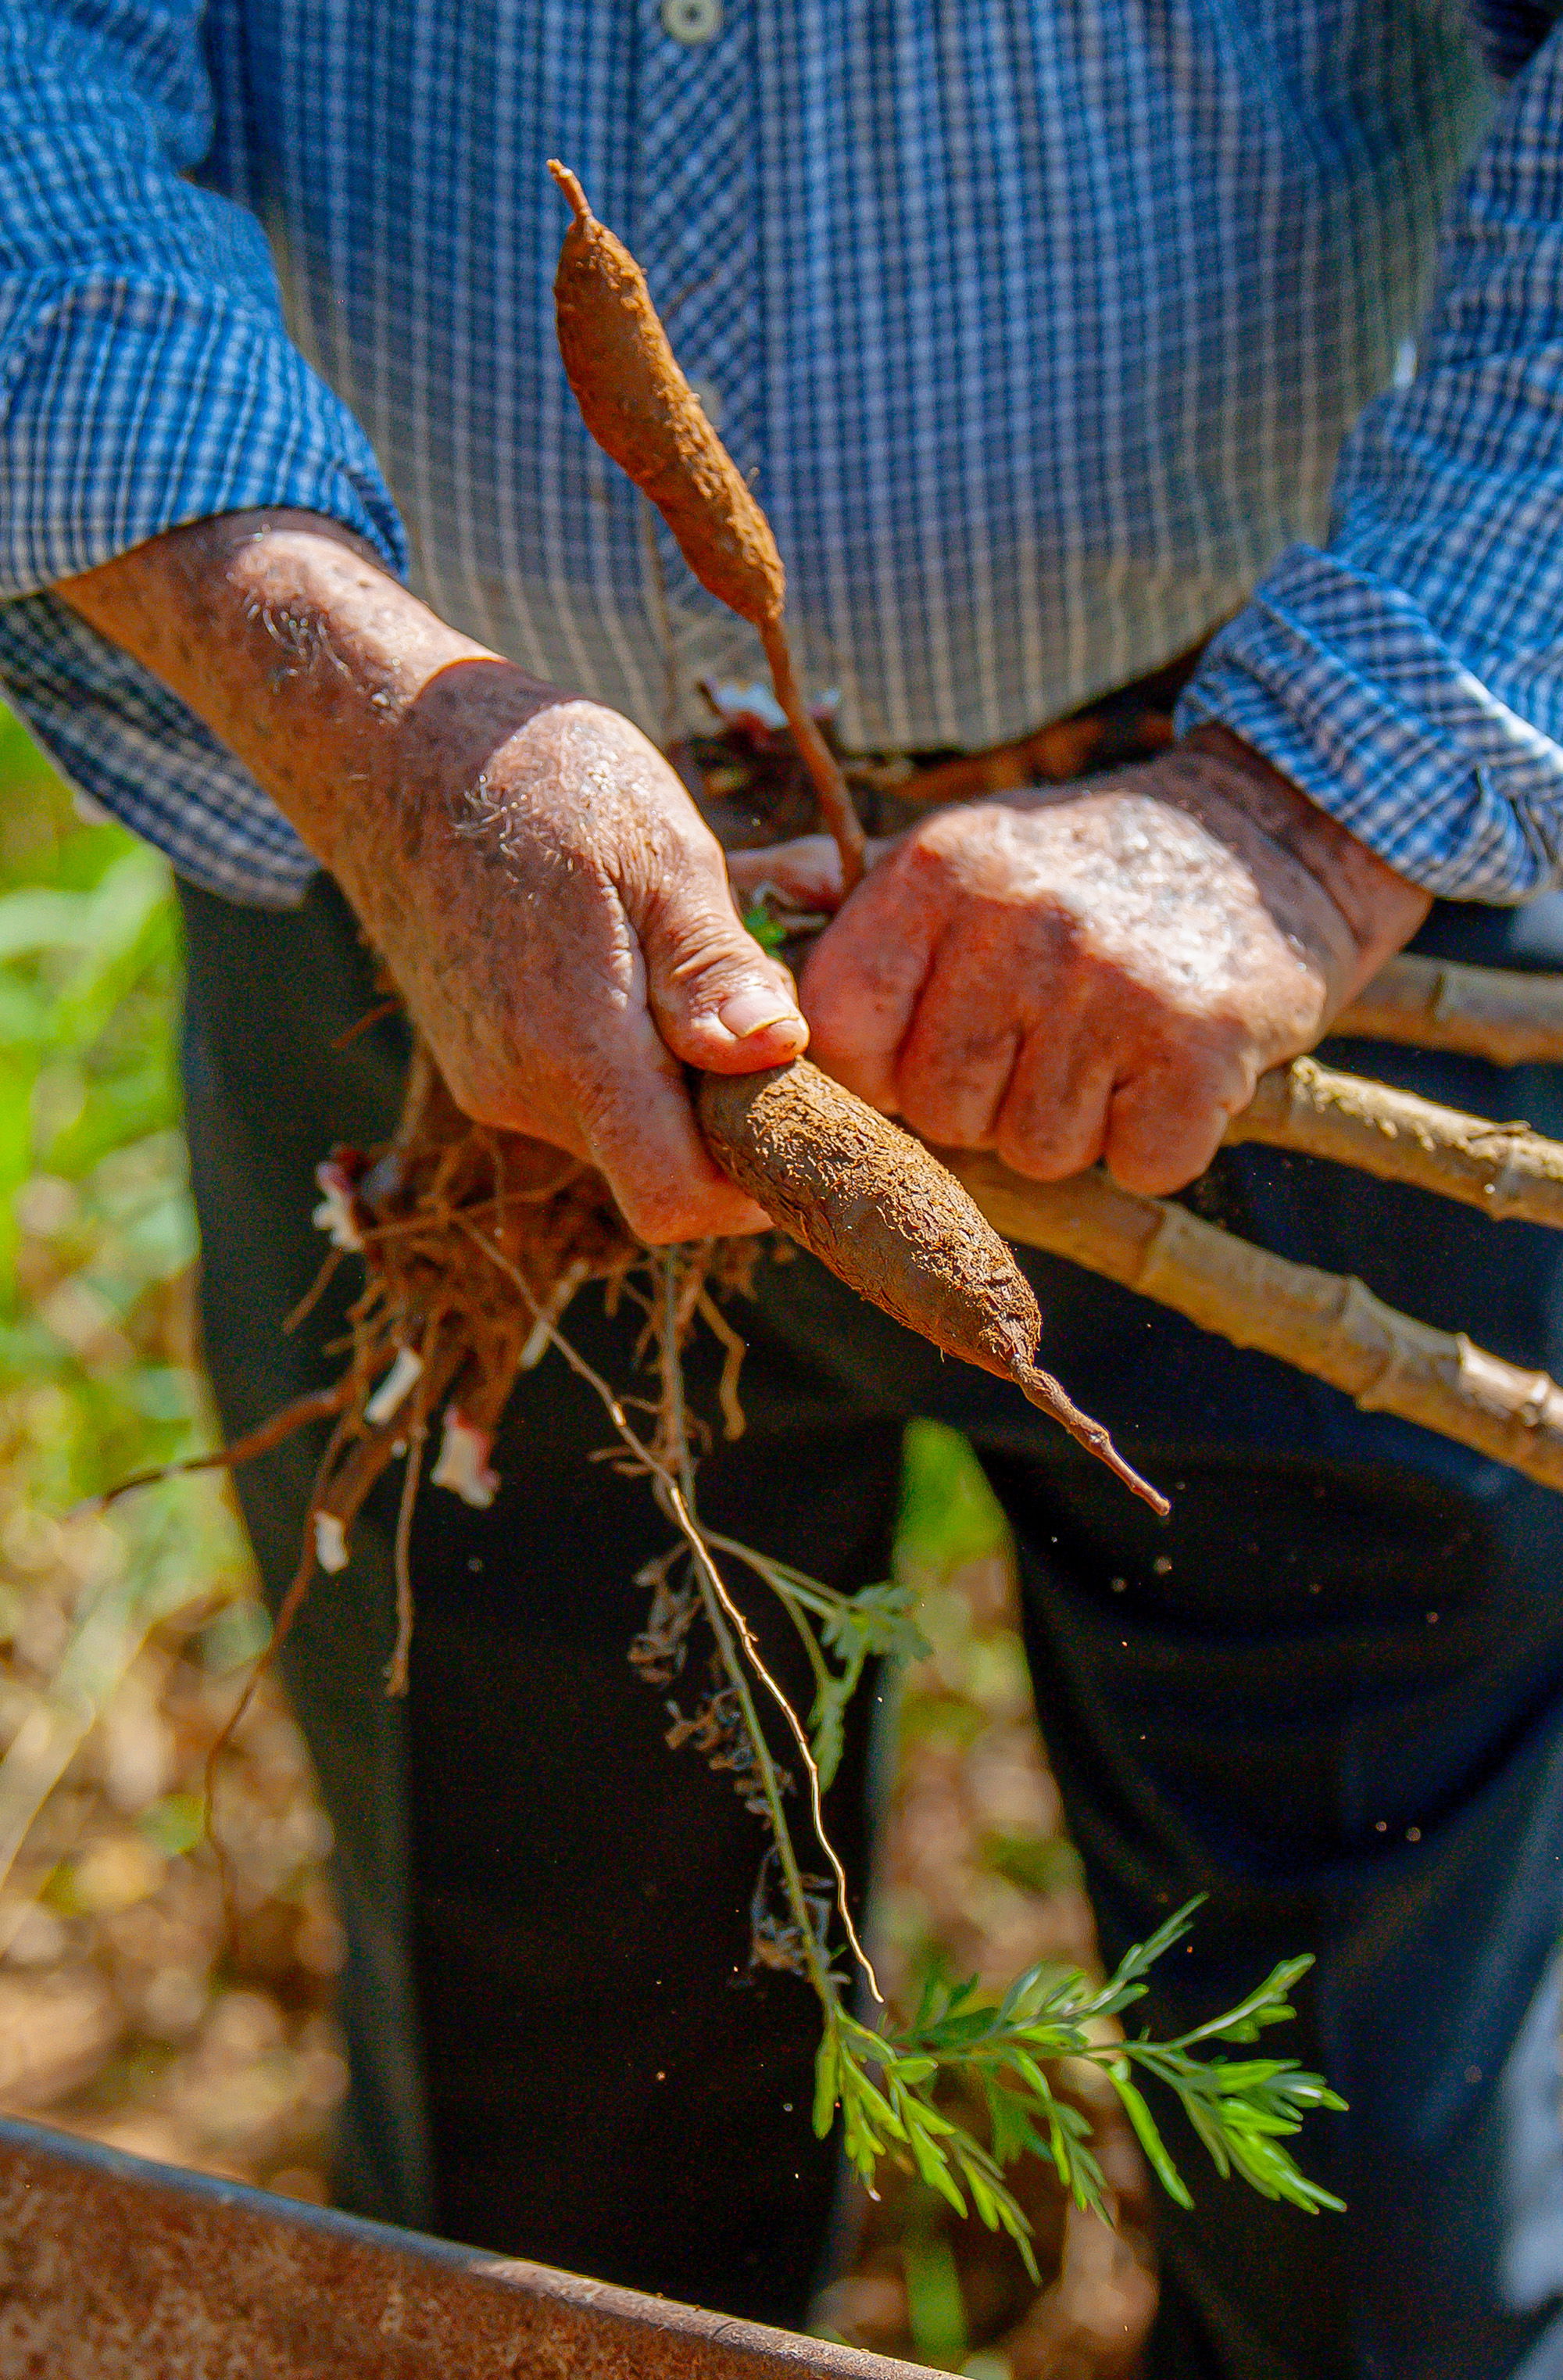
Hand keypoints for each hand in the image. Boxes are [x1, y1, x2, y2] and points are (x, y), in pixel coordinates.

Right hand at [58, 513, 805, 1241]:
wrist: (391, 746)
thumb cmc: (541, 780)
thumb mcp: (658, 850)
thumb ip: (713, 965)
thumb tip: (775, 1051)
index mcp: (575, 1048)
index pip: (677, 1202)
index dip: (755, 1186)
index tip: (809, 1105)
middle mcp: (523, 1090)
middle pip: (664, 1164)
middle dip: (734, 1100)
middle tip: (774, 985)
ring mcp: (494, 1082)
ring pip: (630, 1123)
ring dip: (687, 1061)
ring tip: (704, 946)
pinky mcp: (481, 1060)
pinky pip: (586, 1085)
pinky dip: (636, 1041)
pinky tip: (642, 951)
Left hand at [737, 731, 1428, 1194]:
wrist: (1273, 826)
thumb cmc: (1084, 871)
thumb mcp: (963, 860)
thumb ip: (865, 936)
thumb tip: (754, 1011)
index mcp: (935, 873)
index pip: (840, 1033)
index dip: (880, 1070)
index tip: (929, 1049)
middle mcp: (1015, 921)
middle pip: (940, 1112)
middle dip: (988, 1101)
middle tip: (1048, 1035)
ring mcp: (1111, 983)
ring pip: (1036, 1152)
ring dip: (1076, 1124)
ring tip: (1111, 1040)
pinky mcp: (1203, 1042)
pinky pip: (1138, 1166)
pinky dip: (1156, 1141)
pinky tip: (1169, 1066)